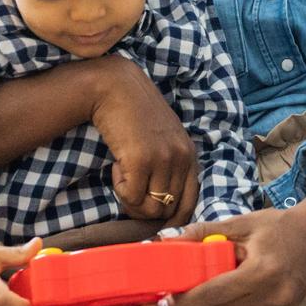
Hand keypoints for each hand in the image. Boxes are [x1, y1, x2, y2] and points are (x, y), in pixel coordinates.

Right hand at [92, 59, 199, 223]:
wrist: (116, 88)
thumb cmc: (135, 114)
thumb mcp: (164, 139)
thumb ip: (169, 166)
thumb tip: (161, 206)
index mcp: (190, 155)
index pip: (189, 203)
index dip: (171, 218)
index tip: (150, 215)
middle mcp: (182, 159)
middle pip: (167, 210)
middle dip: (143, 208)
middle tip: (128, 189)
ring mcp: (164, 160)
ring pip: (150, 208)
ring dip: (131, 199)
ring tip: (123, 175)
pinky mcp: (142, 160)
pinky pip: (130, 196)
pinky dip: (119, 188)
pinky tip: (117, 166)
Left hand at [154, 171, 305, 305]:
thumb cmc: (277, 226)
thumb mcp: (240, 223)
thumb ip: (202, 232)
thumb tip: (164, 241)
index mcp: (263, 272)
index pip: (215, 294)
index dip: (184, 301)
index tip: (157, 301)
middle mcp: (273, 297)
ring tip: (169, 305)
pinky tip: (199, 304)